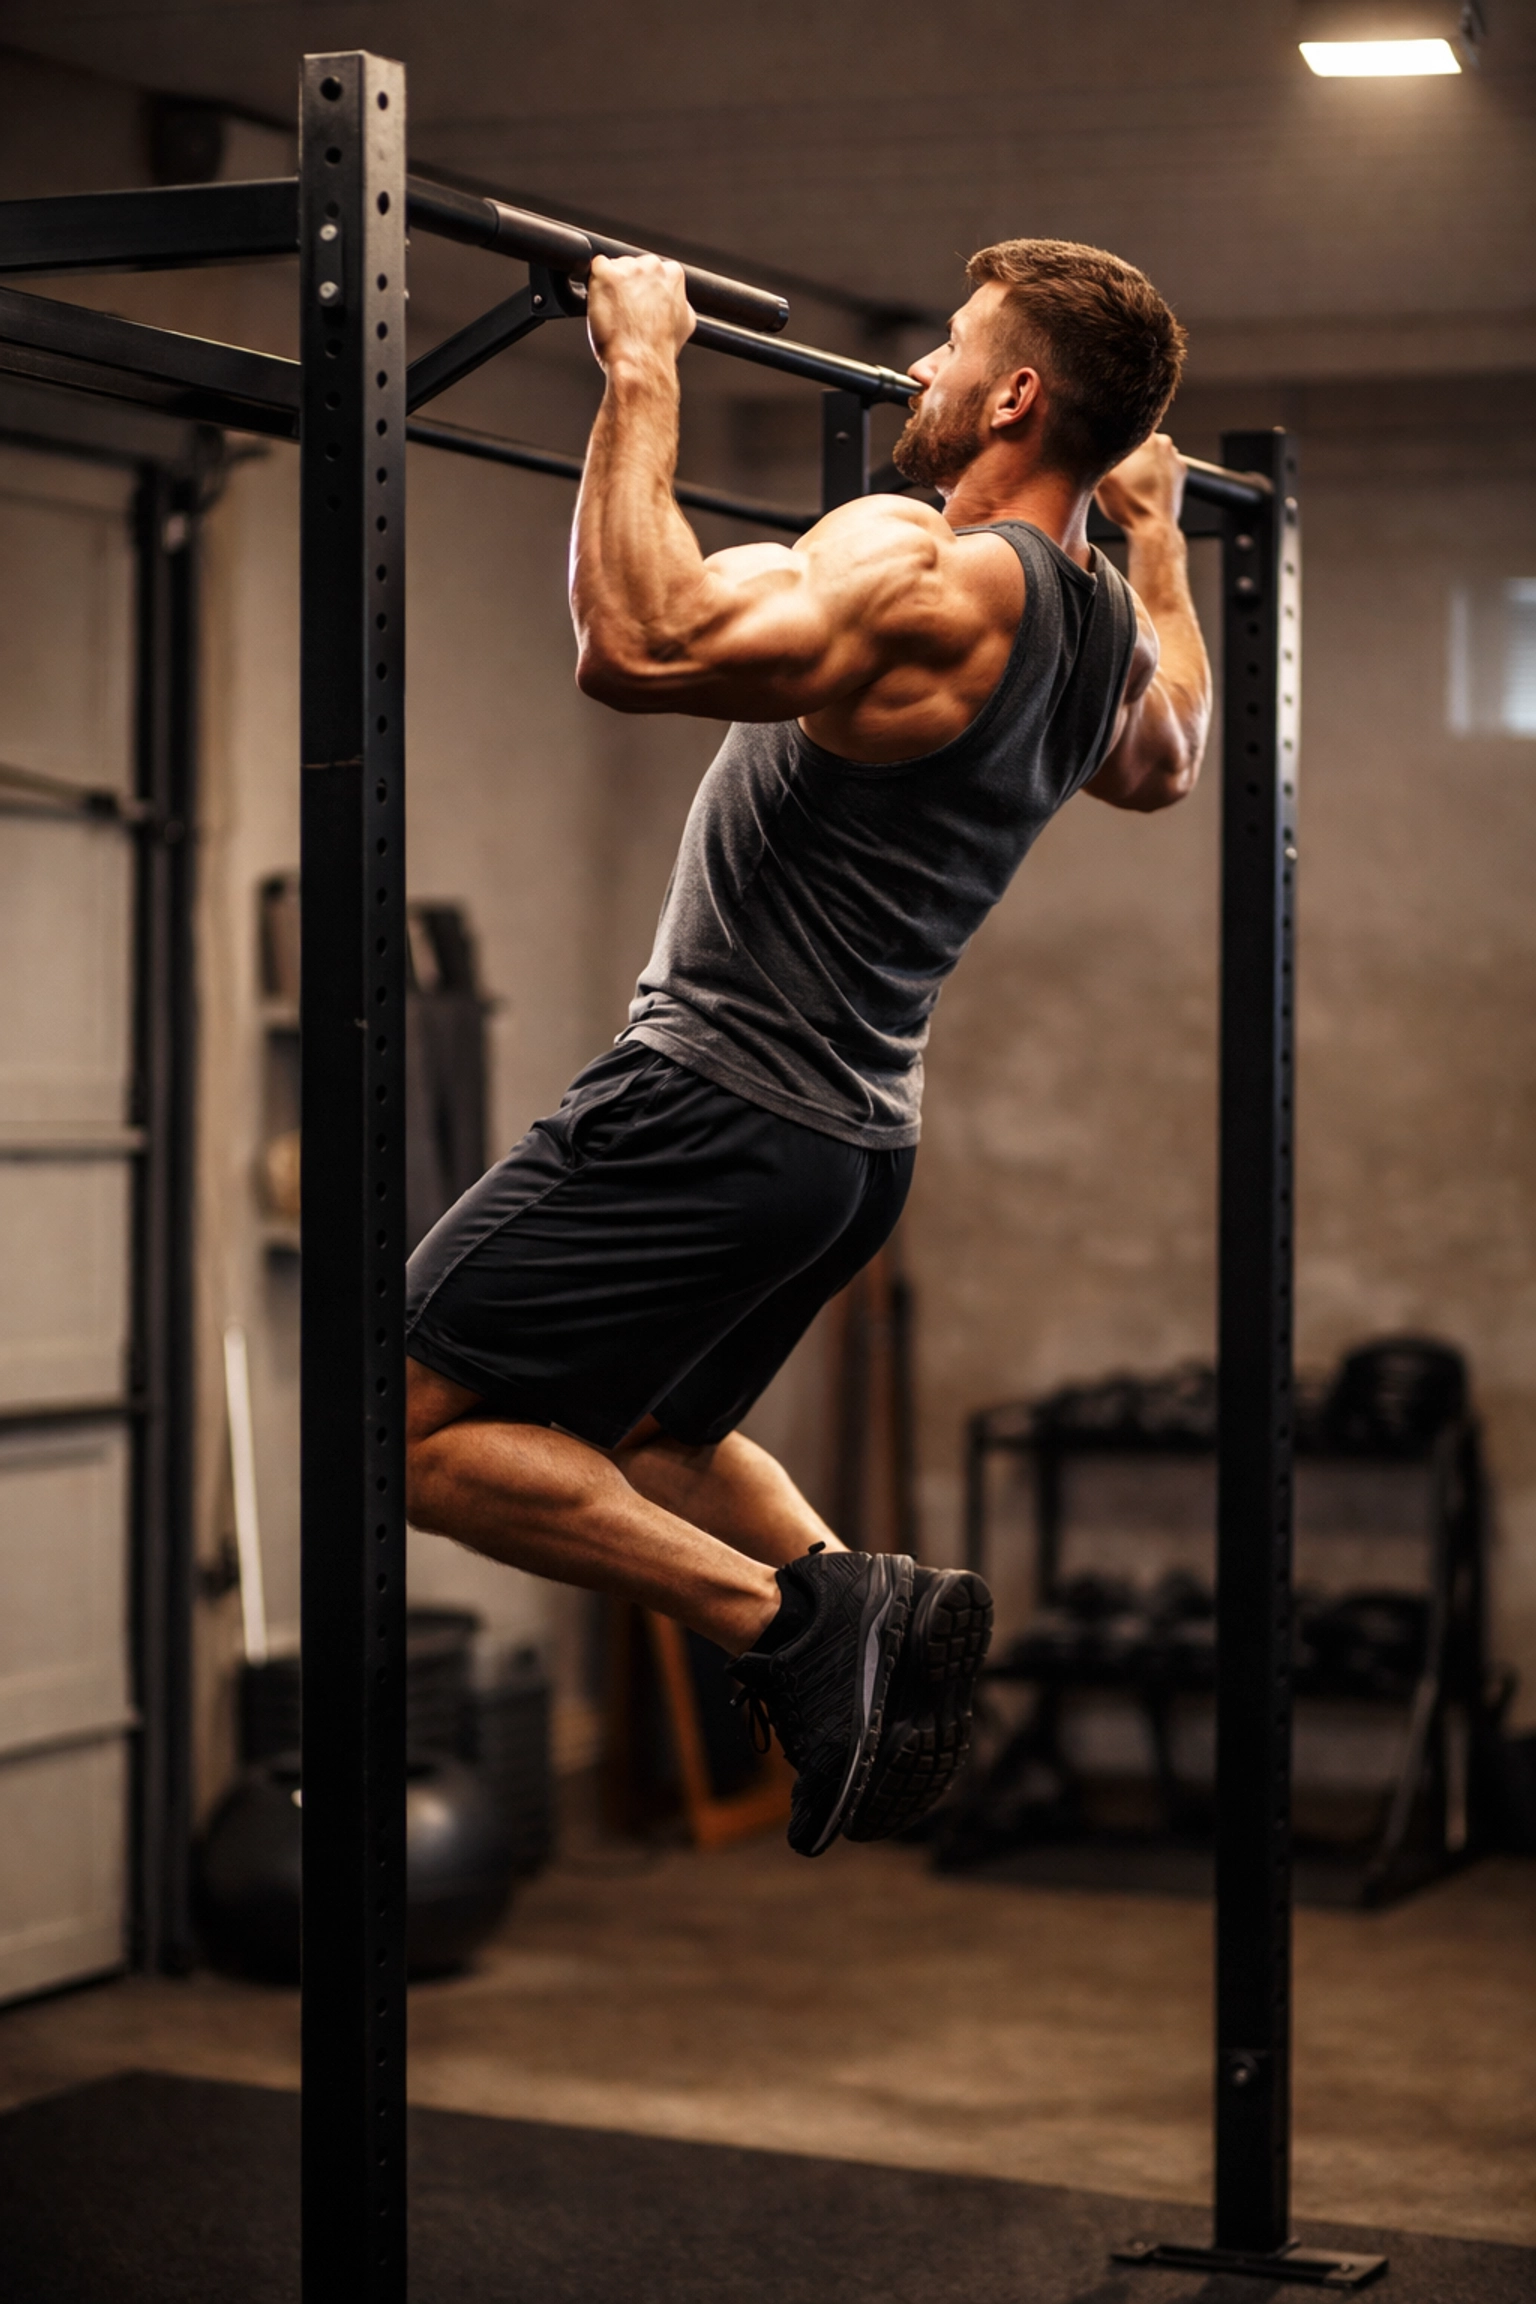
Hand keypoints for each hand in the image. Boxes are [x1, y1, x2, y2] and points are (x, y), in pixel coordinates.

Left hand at [585, 252, 695, 373]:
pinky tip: (603, 304)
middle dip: (628, 284)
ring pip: (615, 268)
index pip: (654, 270)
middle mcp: (652, 266)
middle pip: (633, 265)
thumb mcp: (684, 323)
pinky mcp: (605, 274)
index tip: (640, 301)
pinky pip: (597, 268)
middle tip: (626, 310)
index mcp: (673, 274)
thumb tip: (676, 300)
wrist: (641, 362)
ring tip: (615, 313)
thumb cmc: (659, 349)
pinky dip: (596, 285)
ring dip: (612, 285)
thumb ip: (679, 302)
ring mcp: (628, 268)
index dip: (645, 287)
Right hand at [1094, 432, 1186, 533]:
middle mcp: (1165, 443)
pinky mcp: (1180, 474)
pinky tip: (1144, 489)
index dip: (1116, 443)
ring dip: (1143, 466)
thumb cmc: (1130, 504)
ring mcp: (1175, 459)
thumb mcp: (1102, 478)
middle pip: (1140, 443)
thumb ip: (1097, 456)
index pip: (1127, 430)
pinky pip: (1163, 469)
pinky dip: (1154, 476)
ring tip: (1133, 485)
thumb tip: (1090, 446)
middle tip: (1121, 474)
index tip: (1112, 455)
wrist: (1153, 528)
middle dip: (1130, 455)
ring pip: (1152, 456)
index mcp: (1146, 438)